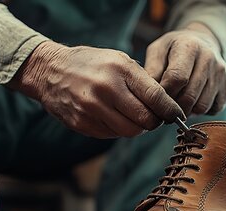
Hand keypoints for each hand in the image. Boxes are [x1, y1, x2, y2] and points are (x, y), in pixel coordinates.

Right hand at [10, 42, 184, 137]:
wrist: (50, 71)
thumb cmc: (90, 64)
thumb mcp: (119, 60)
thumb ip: (142, 81)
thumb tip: (166, 105)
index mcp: (119, 70)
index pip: (156, 98)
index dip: (170, 110)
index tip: (176, 115)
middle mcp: (106, 90)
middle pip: (145, 121)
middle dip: (154, 122)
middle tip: (154, 118)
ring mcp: (92, 109)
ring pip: (129, 132)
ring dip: (137, 128)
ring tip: (133, 116)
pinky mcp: (83, 124)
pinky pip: (112, 135)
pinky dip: (118, 130)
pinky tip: (113, 117)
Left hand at [145, 23, 225, 115]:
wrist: (202, 44)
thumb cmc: (174, 50)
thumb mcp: (158, 51)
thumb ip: (151, 70)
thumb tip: (147, 95)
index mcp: (189, 46)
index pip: (177, 78)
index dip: (164, 94)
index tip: (156, 99)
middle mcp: (210, 58)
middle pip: (189, 96)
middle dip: (174, 107)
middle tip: (164, 108)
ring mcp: (221, 74)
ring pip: (201, 106)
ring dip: (187, 110)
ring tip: (178, 103)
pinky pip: (213, 110)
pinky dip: (201, 111)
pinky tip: (193, 101)